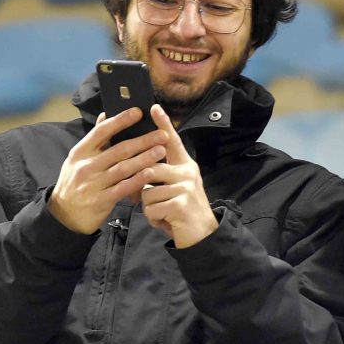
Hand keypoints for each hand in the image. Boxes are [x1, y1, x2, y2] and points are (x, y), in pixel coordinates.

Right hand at [48, 107, 168, 233]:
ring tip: (161, 151)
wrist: (64, 214)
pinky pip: (123, 188)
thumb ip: (94, 139)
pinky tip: (150, 173)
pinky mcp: (101, 200)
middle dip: (143, 141)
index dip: (120, 120)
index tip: (138, 112)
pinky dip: (137, 180)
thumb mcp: (78, 158)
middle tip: (162, 134)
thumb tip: (105, 114)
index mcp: (80, 151)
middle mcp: (86, 166)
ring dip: (144, 159)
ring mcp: (93, 184)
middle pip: (118, 150)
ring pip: (123, 168)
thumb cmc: (75, 182)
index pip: (102, 131)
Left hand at [140, 104, 218, 247]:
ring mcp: (185, 188)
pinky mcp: (180, 204)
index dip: (163, 124)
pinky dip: (153, 218)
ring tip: (163, 213)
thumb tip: (140, 167)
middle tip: (151, 200)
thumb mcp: (175, 188)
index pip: (172, 142)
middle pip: (150, 168)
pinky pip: (151, 208)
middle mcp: (187, 173)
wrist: (203, 235)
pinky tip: (166, 221)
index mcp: (185, 166)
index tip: (153, 108)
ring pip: (147, 192)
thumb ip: (162, 176)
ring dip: (149, 207)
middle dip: (143, 188)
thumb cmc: (182, 210)